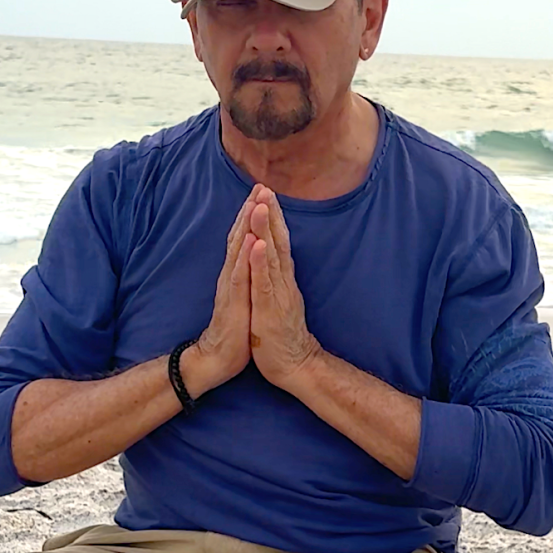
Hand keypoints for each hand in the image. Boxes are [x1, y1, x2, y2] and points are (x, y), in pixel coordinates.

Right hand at [183, 184, 260, 396]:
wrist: (219, 357)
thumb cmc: (235, 329)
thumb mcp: (244, 297)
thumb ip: (246, 276)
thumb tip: (252, 259)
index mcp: (237, 274)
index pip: (244, 238)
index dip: (252, 215)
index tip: (262, 193)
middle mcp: (232, 275)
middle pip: (240, 237)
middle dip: (249, 211)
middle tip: (259, 186)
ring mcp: (231, 287)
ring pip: (238, 250)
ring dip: (246, 226)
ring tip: (254, 203)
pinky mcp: (233, 301)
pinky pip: (240, 275)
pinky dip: (246, 257)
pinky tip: (251, 241)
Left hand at [248, 186, 321, 390]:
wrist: (294, 365)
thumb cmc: (281, 335)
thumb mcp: (278, 301)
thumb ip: (277, 280)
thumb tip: (275, 262)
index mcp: (281, 279)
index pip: (277, 243)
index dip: (272, 219)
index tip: (265, 194)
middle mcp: (282, 281)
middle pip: (277, 242)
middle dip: (270, 214)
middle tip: (265, 187)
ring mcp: (278, 293)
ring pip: (271, 256)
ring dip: (265, 229)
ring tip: (261, 204)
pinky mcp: (270, 308)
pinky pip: (265, 282)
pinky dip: (260, 262)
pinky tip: (258, 244)